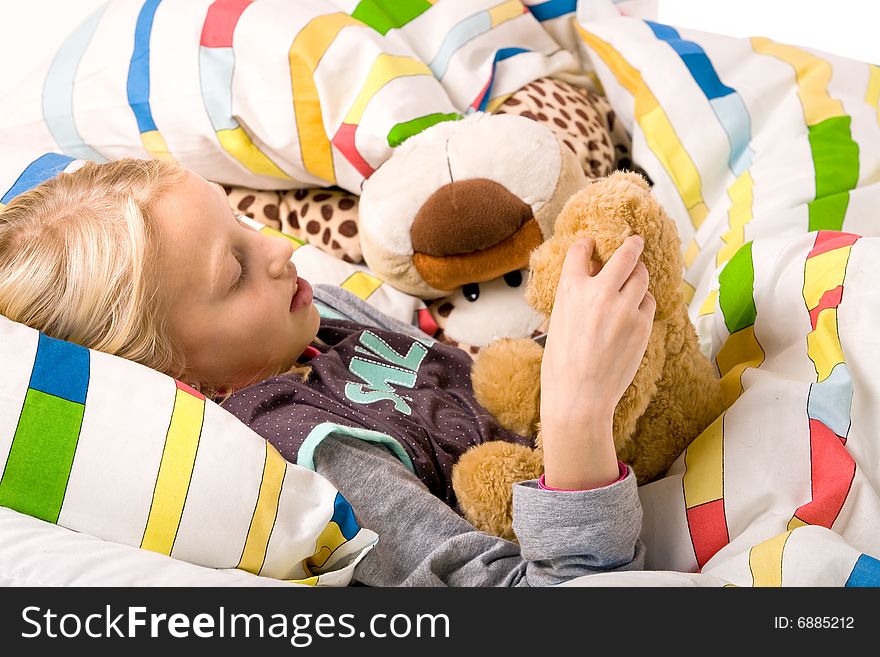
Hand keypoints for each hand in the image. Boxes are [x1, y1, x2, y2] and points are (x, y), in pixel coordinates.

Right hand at [539, 235, 655, 488]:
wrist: (580, 396)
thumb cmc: (561, 365)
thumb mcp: (558, 322)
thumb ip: (574, 299)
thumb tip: (590, 282)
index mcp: (571, 290)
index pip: (580, 252)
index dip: (586, 245)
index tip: (590, 244)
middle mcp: (599, 293)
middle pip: (625, 255)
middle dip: (632, 245)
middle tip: (636, 241)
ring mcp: (625, 308)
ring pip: (642, 277)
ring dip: (639, 275)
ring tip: (637, 278)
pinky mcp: (642, 325)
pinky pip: (649, 303)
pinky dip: (643, 303)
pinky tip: (636, 311)